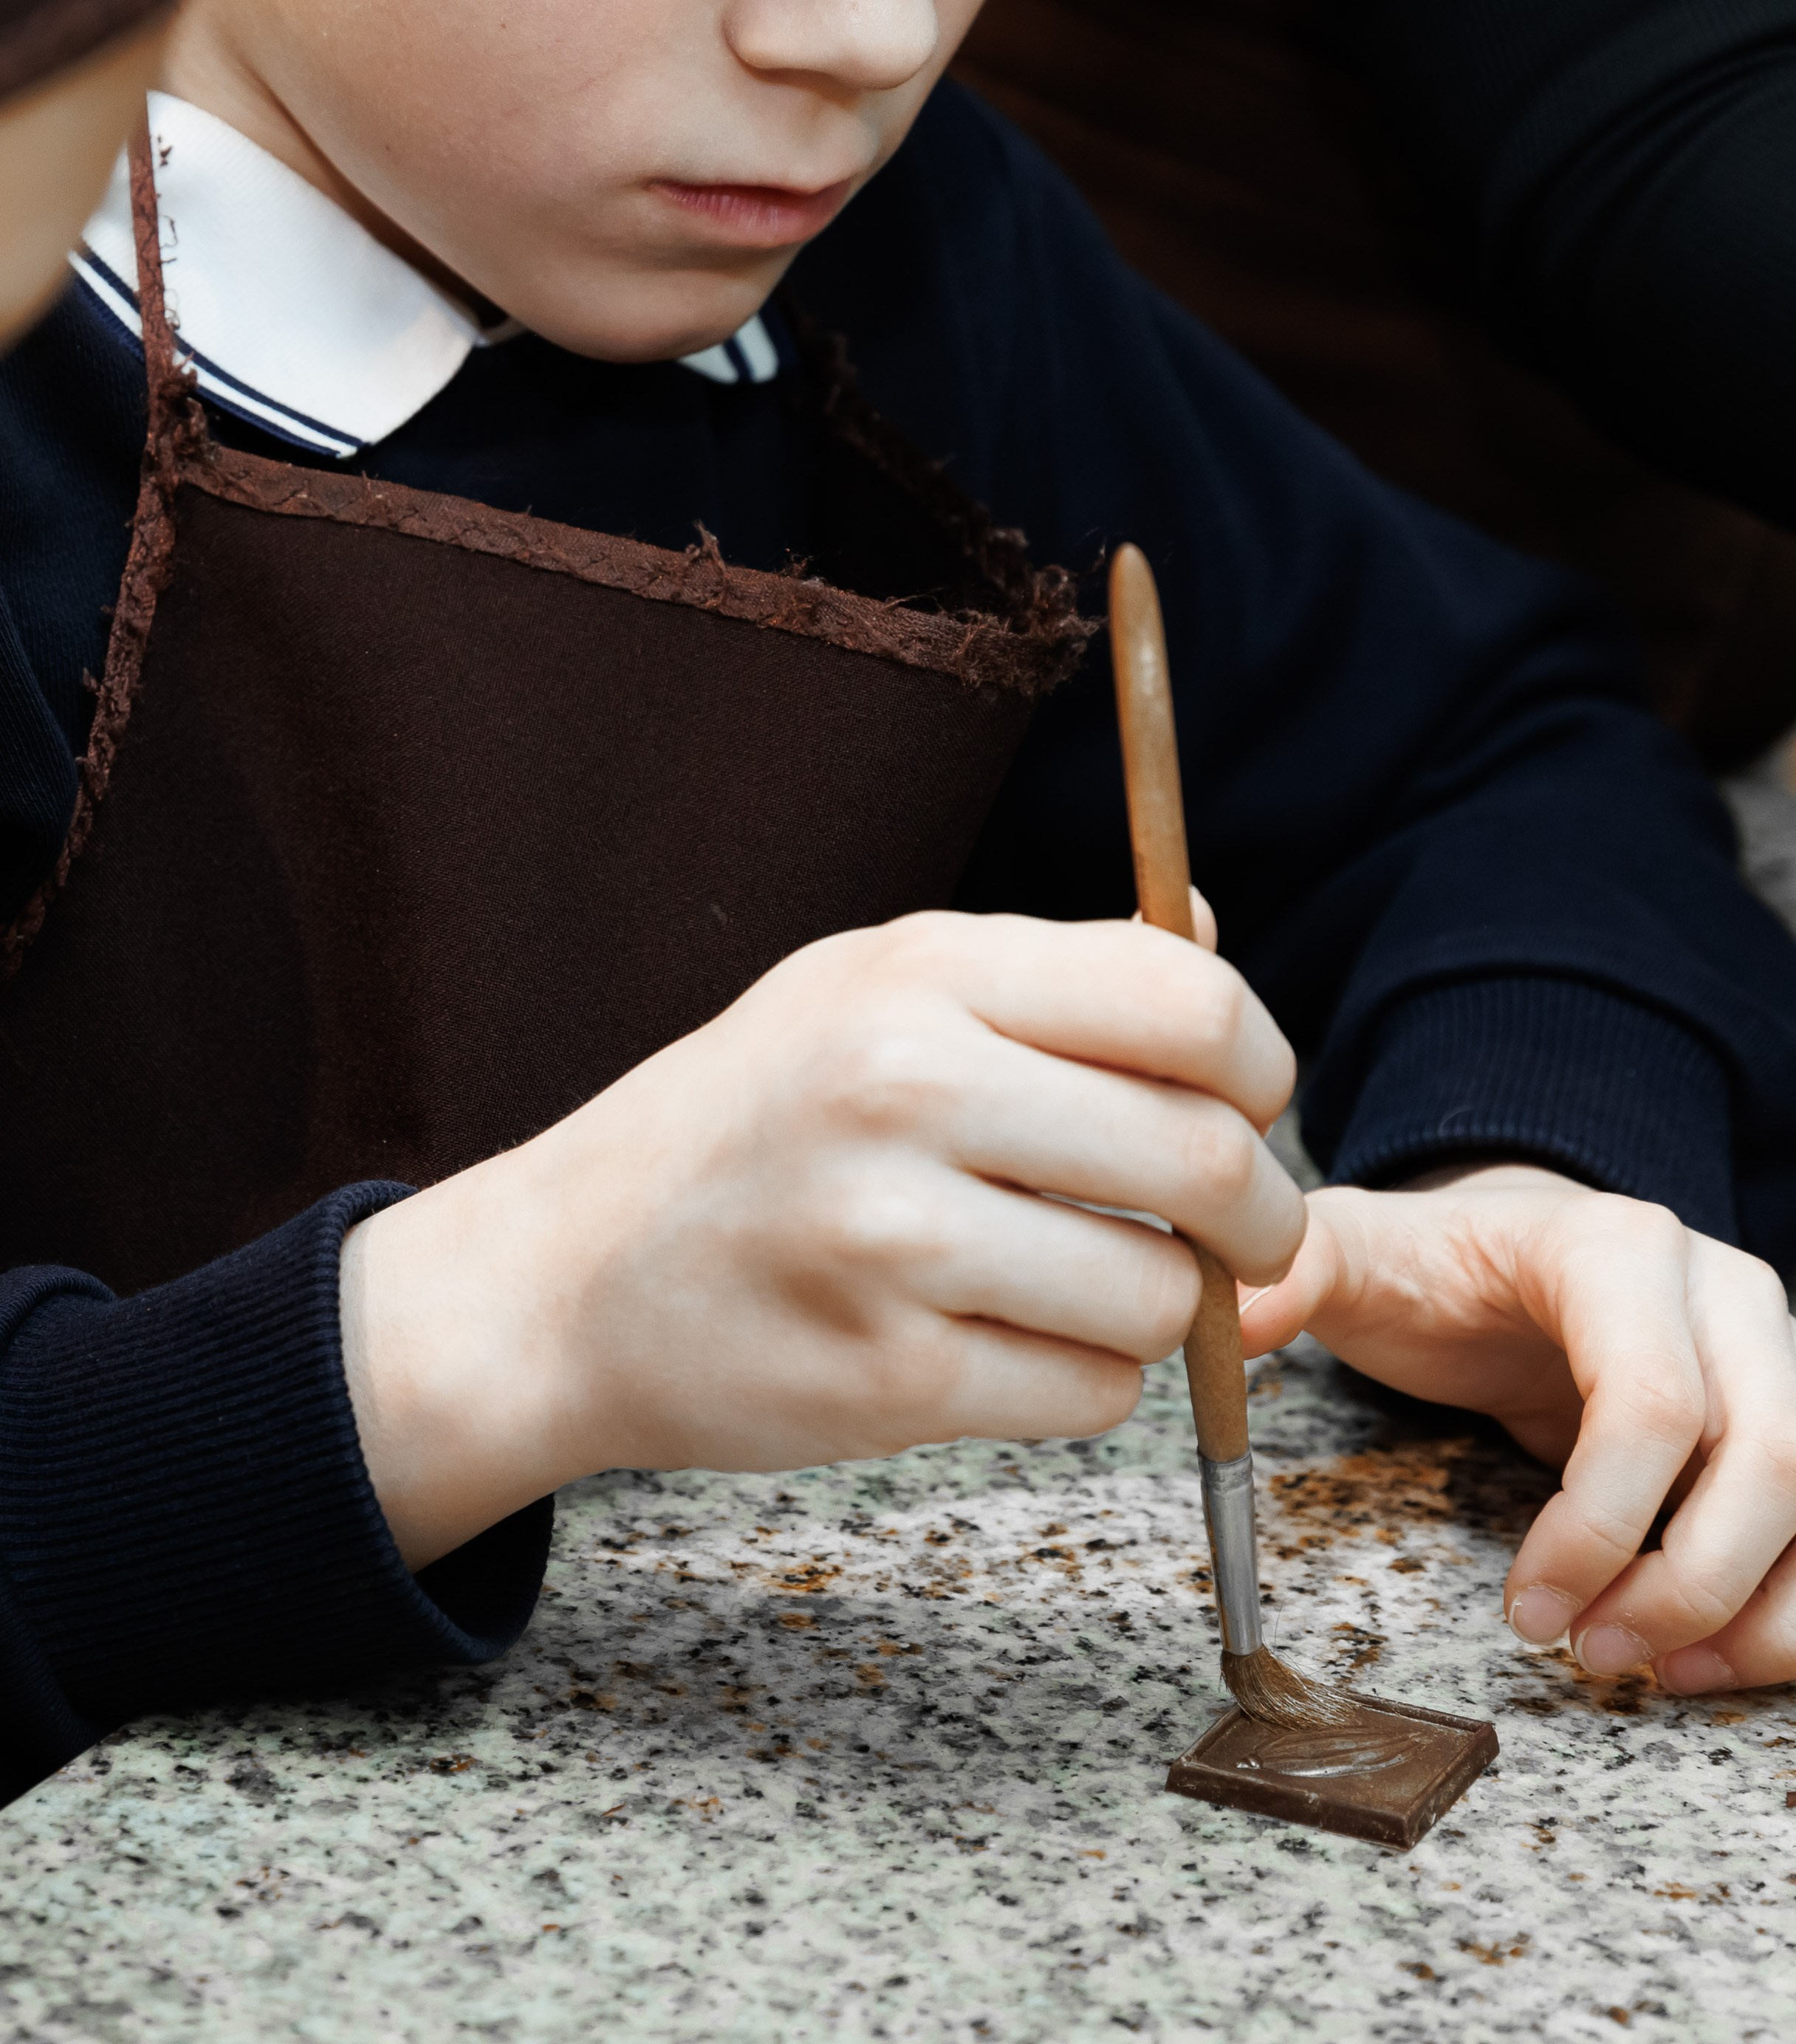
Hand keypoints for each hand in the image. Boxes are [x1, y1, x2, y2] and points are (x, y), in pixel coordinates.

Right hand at [341, 909, 1302, 1568]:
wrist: (567, 1279)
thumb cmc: (746, 1122)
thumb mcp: (868, 988)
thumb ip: (1044, 971)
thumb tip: (1206, 933)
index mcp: (920, 972)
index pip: (1190, 1004)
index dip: (1261, 1066)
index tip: (1249, 1104)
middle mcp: (907, 1090)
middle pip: (1208, 1158)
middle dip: (1257, 1214)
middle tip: (1239, 1232)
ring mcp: (892, 1242)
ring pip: (1162, 1295)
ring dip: (1155, 1306)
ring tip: (1075, 1281)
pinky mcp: (888, 1380)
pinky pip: (1092, 1395)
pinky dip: (1081, 1381)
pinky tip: (1004, 1342)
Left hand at [1240, 1165, 1795, 1693]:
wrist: (1513, 1253)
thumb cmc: (1436, 1266)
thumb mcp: (1354, 1253)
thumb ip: (1292, 1273)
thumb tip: (1229, 1312)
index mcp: (1620, 1249)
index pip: (1653, 1399)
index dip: (1597, 1523)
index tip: (1521, 1609)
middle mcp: (1723, 1296)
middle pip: (1767, 1459)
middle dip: (1683, 1584)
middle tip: (1585, 1655)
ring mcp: (1773, 1357)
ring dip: (1746, 1611)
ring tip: (1642, 1669)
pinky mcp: (1786, 1421)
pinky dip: (1777, 1611)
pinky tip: (1695, 1659)